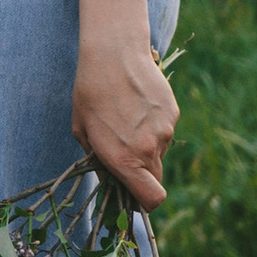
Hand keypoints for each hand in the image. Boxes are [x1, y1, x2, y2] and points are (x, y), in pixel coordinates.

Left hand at [72, 34, 179, 207]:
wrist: (114, 53)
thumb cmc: (90, 93)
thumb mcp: (83, 131)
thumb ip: (100, 162)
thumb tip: (111, 180)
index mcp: (124, 160)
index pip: (152, 199)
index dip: (145, 203)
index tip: (134, 197)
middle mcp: (149, 149)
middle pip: (156, 179)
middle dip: (142, 176)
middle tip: (125, 156)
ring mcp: (164, 131)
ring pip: (159, 153)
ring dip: (146, 147)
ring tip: (126, 120)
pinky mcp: (173, 113)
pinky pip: (165, 131)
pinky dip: (154, 126)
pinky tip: (137, 106)